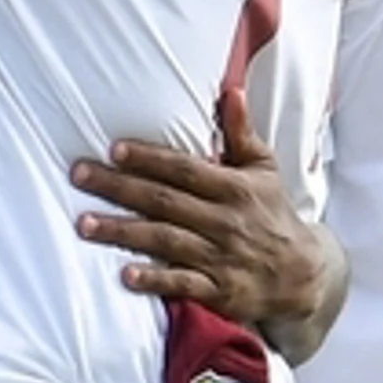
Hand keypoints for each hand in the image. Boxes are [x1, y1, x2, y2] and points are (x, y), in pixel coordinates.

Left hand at [72, 84, 330, 335]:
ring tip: (83, 224)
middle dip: (119, 187)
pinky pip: (183, 284)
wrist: (304, 276)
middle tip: (78, 175)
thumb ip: (241, 132)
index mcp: (235, 188)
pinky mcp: (219, 291)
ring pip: (165, 240)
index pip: (185, 170)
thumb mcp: (265, 170)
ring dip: (123, 232)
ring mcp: (221, 257)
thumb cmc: (273, 214)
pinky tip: (125, 274)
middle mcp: (226, 221)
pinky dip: (155, 279)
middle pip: (165, 201)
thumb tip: (229, 91)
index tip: (113, 149)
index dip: (149, 159)